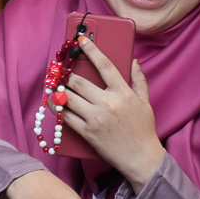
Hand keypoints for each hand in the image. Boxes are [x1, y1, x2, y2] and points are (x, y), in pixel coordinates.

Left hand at [60, 36, 163, 185]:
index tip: (81, 40)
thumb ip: (139, 81)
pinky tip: (54, 102)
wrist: (141, 158)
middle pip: (79, 82)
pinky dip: (57, 108)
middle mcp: (108, 103)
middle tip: (61, 69)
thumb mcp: (145, 103)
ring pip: (69, 98)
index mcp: (123, 93)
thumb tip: (134, 62)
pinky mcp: (87, 133)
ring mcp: (95, 118)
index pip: (104, 65)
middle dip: (67, 73)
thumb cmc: (144, 131)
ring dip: (58, 90)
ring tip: (54, 84)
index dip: (91, 50)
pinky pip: (66, 117)